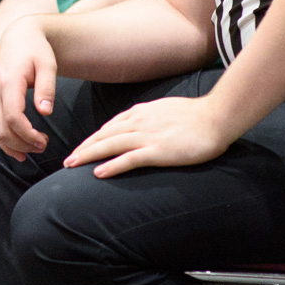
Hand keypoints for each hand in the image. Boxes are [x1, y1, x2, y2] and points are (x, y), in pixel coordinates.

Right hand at [0, 17, 56, 159]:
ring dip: (13, 146)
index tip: (44, 142)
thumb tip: (45, 112)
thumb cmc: (36, 49)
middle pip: (2, 129)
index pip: (14, 118)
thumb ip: (47, 87)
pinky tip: (18, 148)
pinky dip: (4, 140)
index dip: (28, 135)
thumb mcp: (48, 64)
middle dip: (22, 144)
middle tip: (43, 147)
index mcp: (9, 82)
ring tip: (33, 150)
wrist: (18, 36)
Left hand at [64, 95, 235, 177]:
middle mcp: (139, 123)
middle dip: (83, 148)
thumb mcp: (166, 110)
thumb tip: (142, 125)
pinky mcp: (158, 150)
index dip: (93, 138)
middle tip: (67, 160)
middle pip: (103, 136)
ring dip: (88, 156)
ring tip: (73, 166)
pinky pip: (129, 159)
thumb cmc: (197, 115)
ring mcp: (147, 136)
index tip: (82, 148)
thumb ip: (151, 117)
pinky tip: (99, 174)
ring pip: (109, 146)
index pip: (109, 127)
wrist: (217, 116)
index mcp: (141, 113)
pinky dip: (112, 166)